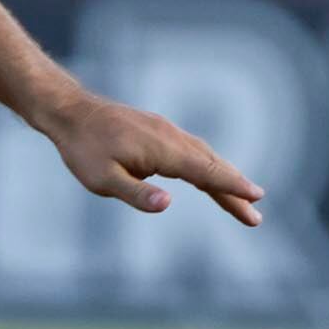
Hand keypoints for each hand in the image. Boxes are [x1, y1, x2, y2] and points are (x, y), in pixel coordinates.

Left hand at [43, 91, 264, 225]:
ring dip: (225, 178)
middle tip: (255, 217)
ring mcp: (167, 131)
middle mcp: (171, 137)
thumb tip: (167, 205)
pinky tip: (210, 177)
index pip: (205, 172)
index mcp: (162, 150)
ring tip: (243, 200)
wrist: (70, 112)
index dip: (232, 187)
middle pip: (212, 166)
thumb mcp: (102, 179)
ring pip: (204, 157)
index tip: (257, 198)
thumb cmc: (83, 149)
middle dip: (235, 190)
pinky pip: (192, 150)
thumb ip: (136, 193)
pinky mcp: (160, 131)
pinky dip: (208, 166)